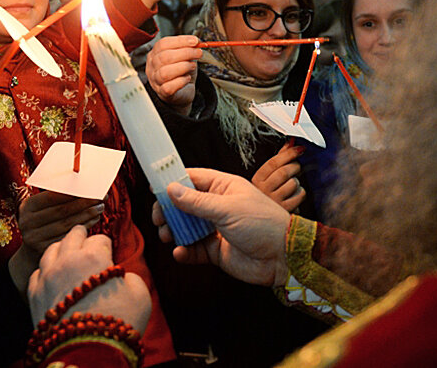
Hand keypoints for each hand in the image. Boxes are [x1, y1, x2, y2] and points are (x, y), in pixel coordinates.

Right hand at [18, 191, 104, 256]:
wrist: (30, 250)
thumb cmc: (43, 221)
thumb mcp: (42, 207)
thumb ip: (56, 196)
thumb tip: (84, 184)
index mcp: (27, 206)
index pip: (52, 196)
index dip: (73, 192)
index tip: (90, 188)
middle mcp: (27, 222)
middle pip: (62, 210)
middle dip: (84, 202)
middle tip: (101, 197)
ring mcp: (34, 238)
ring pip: (67, 223)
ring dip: (87, 214)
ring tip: (100, 207)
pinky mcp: (44, 250)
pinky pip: (69, 236)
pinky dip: (84, 226)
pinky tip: (94, 219)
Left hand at [28, 225, 150, 332]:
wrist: (89, 352)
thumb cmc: (119, 322)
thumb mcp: (140, 295)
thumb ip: (131, 278)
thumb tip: (121, 278)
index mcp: (94, 256)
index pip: (100, 239)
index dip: (106, 247)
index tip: (107, 253)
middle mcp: (67, 260)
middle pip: (72, 236)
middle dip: (81, 236)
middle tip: (84, 236)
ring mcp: (47, 276)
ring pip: (51, 250)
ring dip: (61, 248)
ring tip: (66, 250)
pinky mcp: (34, 295)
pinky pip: (36, 273)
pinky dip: (44, 271)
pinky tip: (50, 275)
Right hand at [145, 35, 201, 115]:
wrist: (182, 91)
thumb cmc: (181, 71)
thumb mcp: (184, 56)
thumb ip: (188, 48)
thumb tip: (196, 42)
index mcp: (155, 54)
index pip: (163, 44)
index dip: (180, 41)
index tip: (195, 41)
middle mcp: (152, 66)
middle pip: (164, 57)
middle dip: (185, 53)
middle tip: (199, 53)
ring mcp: (155, 81)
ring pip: (165, 72)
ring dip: (183, 67)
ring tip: (192, 66)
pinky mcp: (162, 93)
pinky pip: (168, 87)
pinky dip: (181, 81)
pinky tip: (187, 78)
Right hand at [152, 168, 289, 286]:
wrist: (283, 258)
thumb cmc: (263, 224)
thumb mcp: (227, 208)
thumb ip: (196, 201)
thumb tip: (171, 189)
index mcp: (223, 187)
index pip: (192, 179)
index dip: (172, 182)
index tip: (154, 187)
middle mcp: (217, 206)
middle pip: (184, 204)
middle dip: (169, 210)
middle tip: (158, 218)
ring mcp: (215, 228)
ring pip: (186, 227)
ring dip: (173, 230)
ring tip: (167, 235)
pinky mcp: (215, 250)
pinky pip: (193, 249)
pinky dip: (184, 251)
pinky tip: (180, 252)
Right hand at [251, 143, 306, 212]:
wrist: (265, 218)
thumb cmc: (270, 192)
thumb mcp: (269, 175)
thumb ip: (280, 157)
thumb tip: (291, 142)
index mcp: (257, 180)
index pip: (273, 162)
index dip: (289, 153)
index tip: (300, 148)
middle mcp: (263, 191)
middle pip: (284, 172)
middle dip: (295, 167)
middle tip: (296, 167)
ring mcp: (274, 201)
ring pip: (294, 183)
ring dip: (297, 181)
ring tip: (292, 184)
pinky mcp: (285, 210)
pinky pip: (299, 195)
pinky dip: (301, 193)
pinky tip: (294, 195)